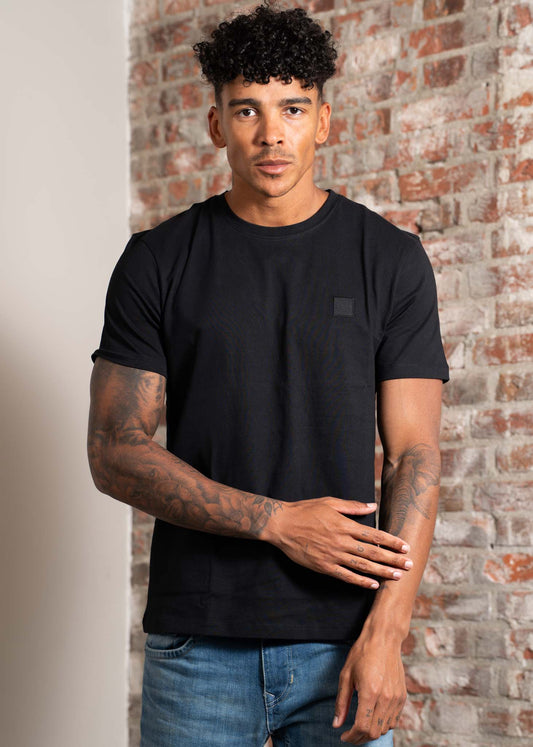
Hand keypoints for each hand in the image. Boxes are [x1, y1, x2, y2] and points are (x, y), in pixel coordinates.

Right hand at [265, 496, 411, 588]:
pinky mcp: (324, 566)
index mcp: (344, 525)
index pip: (374, 535)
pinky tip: (373, 585)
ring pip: (362, 566)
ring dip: (382, 571)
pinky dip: (360, 581)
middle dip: (393, 559)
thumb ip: (352, 506)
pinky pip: (346, 576)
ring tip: (398, 576)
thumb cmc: (305, 510)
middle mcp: (341, 541)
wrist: (281, 525)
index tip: (405, 547)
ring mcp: (333, 555)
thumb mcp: (330, 503)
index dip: (391, 541)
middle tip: (410, 565)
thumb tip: (372, 506)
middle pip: (373, 552)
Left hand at [333, 632, 405, 743]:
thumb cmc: (362, 653)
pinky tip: (373, 717)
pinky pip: (394, 720)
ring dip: (372, 732)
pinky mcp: (403, 696)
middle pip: (374, 732)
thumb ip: (342, 702)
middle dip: (360, 738)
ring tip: (360, 725)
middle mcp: (386, 698)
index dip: (351, 736)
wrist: (384, 638)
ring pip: (385, 729)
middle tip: (350, 734)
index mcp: (370, 692)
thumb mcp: (346, 675)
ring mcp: (397, 698)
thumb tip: (336, 724)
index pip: (362, 726)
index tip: (343, 735)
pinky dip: (383, 724)